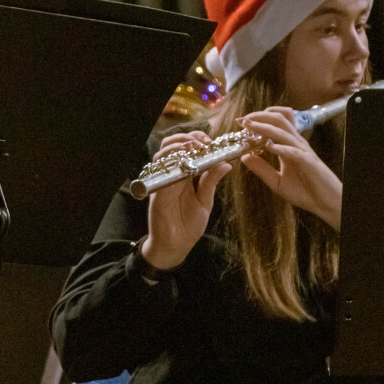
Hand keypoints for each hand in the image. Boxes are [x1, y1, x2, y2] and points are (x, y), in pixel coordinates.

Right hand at [142, 131, 231, 271]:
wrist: (175, 246)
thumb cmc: (189, 225)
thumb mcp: (205, 201)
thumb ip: (211, 181)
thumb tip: (226, 163)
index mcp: (186, 175)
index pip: (187, 149)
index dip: (197, 139)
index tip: (211, 141)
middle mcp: (173, 174)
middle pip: (173, 145)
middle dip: (188, 137)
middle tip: (203, 142)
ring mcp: (163, 180)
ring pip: (163, 152)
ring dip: (178, 145)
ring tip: (193, 147)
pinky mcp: (157, 189)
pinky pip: (160, 169)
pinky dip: (170, 159)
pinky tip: (183, 159)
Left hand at [238, 107, 342, 228]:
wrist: (326, 204)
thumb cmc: (305, 192)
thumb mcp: (277, 181)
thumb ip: (261, 169)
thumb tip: (244, 157)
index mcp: (288, 146)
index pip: (275, 124)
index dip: (258, 119)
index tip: (241, 122)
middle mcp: (296, 144)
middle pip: (279, 120)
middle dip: (259, 116)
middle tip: (243, 119)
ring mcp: (303, 152)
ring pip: (284, 132)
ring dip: (265, 127)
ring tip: (250, 126)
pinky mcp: (309, 162)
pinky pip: (294, 151)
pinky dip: (281, 147)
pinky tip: (269, 146)